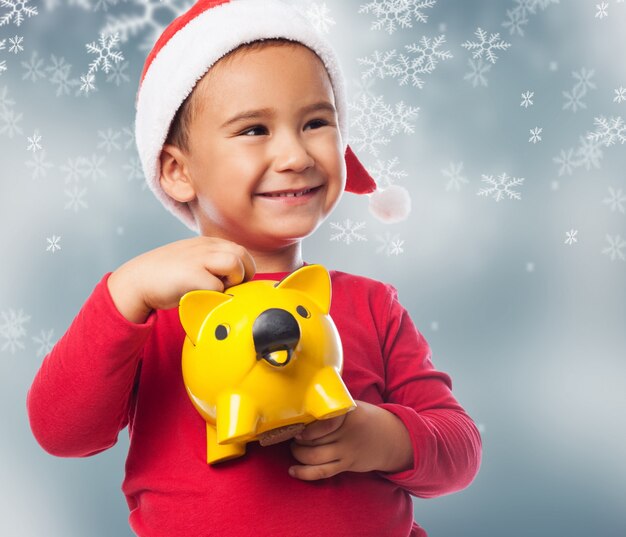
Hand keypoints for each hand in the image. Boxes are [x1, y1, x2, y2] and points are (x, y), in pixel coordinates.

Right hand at [107, 236, 255, 322]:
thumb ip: (213, 263)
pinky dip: (216, 295)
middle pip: (242, 254)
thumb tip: (237, 279)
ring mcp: (197, 258)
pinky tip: (203, 297)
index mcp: (207, 243)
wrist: (137, 281)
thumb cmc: (167, 277)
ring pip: (234, 264)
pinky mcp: (191, 274)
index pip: (240, 251)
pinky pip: (217, 285)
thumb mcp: (194, 261)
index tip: (233, 283)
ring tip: (217, 290)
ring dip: (232, 281)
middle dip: (243, 274)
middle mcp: (205, 246)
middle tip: (230, 288)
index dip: (243, 269)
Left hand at [288, 400, 412, 480]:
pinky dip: (305, 473)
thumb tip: (303, 403)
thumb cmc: (365, 419)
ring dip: (298, 454)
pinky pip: (323, 472)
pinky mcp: (347, 465)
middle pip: (315, 440)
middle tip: (292, 435)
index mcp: (348, 413)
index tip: (297, 426)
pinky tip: (293, 471)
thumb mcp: (353, 406)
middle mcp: (347, 433)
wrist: (391, 439)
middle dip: (297, 440)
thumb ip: (333, 406)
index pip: (324, 422)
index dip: (307, 428)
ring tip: (294, 448)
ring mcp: (347, 451)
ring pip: (315, 457)